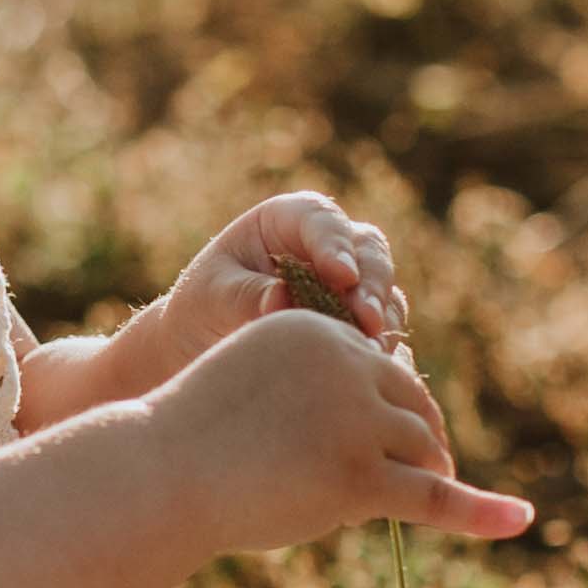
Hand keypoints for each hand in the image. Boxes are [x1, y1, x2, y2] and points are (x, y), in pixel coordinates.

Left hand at [150, 192, 411, 367]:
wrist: (205, 345)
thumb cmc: (203, 306)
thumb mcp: (212, 295)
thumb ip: (246, 294)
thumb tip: (281, 299)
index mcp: (288, 220)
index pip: (321, 220)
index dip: (334, 245)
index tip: (341, 276)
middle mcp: (328, 246)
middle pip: (369, 252)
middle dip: (370, 285)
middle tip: (366, 320)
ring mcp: (350, 284)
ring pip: (384, 292)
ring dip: (381, 321)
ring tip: (370, 351)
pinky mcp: (359, 322)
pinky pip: (384, 330)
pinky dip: (381, 346)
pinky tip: (373, 367)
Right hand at [157, 304, 536, 550]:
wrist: (155, 479)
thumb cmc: (193, 440)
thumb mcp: (259, 392)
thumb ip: (318, 393)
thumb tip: (386, 412)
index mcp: (318, 331)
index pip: (381, 371)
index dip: (381, 416)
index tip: (367, 444)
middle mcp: (345, 363)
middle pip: (414, 409)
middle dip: (411, 449)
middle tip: (394, 484)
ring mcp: (356, 419)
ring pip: (422, 452)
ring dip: (406, 481)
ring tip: (364, 505)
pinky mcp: (362, 475)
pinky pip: (436, 498)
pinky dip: (480, 513)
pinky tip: (518, 521)